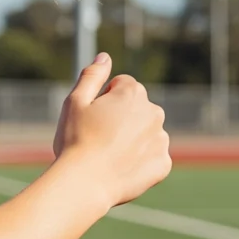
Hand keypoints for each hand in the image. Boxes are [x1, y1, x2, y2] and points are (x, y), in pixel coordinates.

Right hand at [51, 53, 171, 210]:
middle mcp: (154, 112)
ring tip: (108, 154)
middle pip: (136, 108)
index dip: (103, 99)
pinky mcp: (163, 164)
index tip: (92, 117)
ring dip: (132, 138)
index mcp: (133, 93)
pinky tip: (120, 167)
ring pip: (145, 132)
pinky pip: (152, 157)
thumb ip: (92, 76)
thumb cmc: (76, 139)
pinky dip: (139, 161)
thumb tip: (105, 57)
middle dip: (121, 117)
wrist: (85, 182)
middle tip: (98, 136)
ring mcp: (161, 139)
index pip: (121, 86)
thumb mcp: (75, 101)